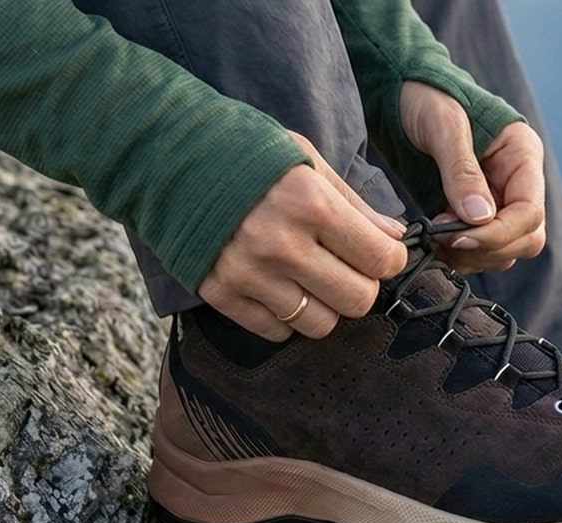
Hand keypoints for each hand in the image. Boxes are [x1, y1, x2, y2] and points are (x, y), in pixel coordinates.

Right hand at [198, 132, 408, 340]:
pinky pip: (277, 331)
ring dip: (324, 305)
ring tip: (310, 277)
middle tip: (347, 267)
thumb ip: (353, 202)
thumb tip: (395, 237)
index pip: (381, 259)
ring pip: (319, 324)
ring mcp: (247, 274)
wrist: (166, 157)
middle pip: (357, 300)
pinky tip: (277, 284)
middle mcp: (280, 244)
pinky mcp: (219, 293)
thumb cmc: (245, 153)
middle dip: (361, 285)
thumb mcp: (305, 159)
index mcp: (309, 203)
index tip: (381, 253)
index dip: (390, 259)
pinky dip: (286, 315)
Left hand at [399, 81, 545, 272]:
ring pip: (504, 251)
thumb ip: (461, 171)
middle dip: (487, 247)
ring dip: (471, 255)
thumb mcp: (443, 126)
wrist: (401, 93)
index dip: (498, 234)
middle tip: (444, 237)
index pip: (529, 213)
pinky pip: (479, 250)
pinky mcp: (475, 215)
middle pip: (525, 238)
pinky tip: (434, 238)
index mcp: (522, 156)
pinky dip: (459, 254)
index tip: (458, 236)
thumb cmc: (426, 97)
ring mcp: (498, 201)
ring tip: (435, 235)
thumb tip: (480, 219)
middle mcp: (517, 183)